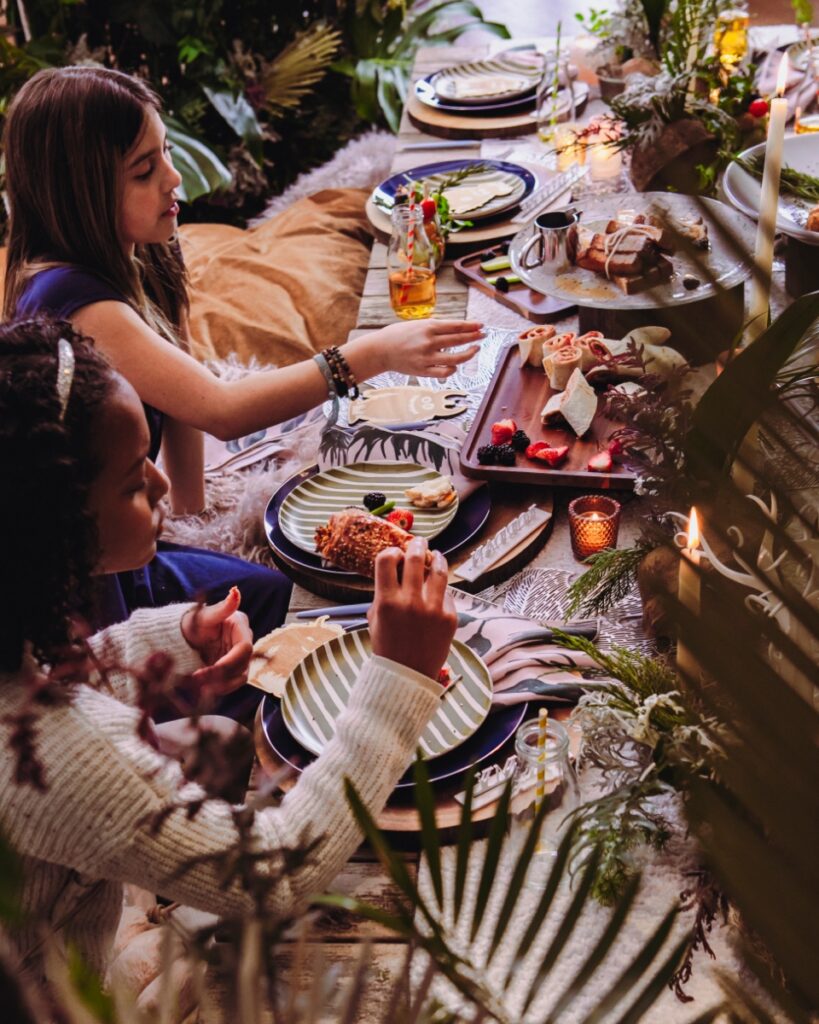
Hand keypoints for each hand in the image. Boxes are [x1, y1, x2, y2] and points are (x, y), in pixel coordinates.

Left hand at [181, 587, 252, 692]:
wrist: (185, 635)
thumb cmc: (194, 621)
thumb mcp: (204, 615)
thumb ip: (222, 607)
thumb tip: (235, 591)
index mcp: (241, 628)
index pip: (244, 649)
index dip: (228, 662)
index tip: (208, 671)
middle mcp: (243, 643)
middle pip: (243, 666)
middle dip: (222, 676)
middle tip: (198, 681)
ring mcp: (238, 658)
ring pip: (238, 678)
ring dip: (220, 685)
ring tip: (199, 687)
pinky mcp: (231, 671)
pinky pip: (230, 683)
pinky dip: (218, 688)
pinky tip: (202, 689)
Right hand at [364, 319, 483, 379]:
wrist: (380, 350)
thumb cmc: (399, 335)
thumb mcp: (417, 324)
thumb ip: (435, 327)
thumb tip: (456, 329)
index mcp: (428, 327)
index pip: (455, 326)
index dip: (470, 326)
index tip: (481, 325)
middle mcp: (429, 342)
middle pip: (458, 340)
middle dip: (474, 337)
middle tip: (484, 335)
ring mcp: (427, 357)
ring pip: (456, 358)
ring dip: (469, 353)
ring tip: (475, 349)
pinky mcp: (423, 371)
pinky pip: (444, 372)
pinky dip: (453, 369)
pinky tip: (455, 365)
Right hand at [367, 538, 456, 681]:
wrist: (407, 675)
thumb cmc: (387, 646)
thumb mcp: (375, 618)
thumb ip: (383, 593)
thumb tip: (395, 569)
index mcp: (386, 601)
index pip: (387, 559)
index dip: (391, 552)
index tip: (396, 554)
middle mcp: (410, 602)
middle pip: (415, 558)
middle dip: (417, 546)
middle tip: (419, 542)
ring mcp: (432, 609)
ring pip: (438, 570)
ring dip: (437, 558)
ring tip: (436, 555)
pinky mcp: (449, 617)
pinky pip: (446, 594)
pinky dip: (441, 590)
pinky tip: (437, 591)